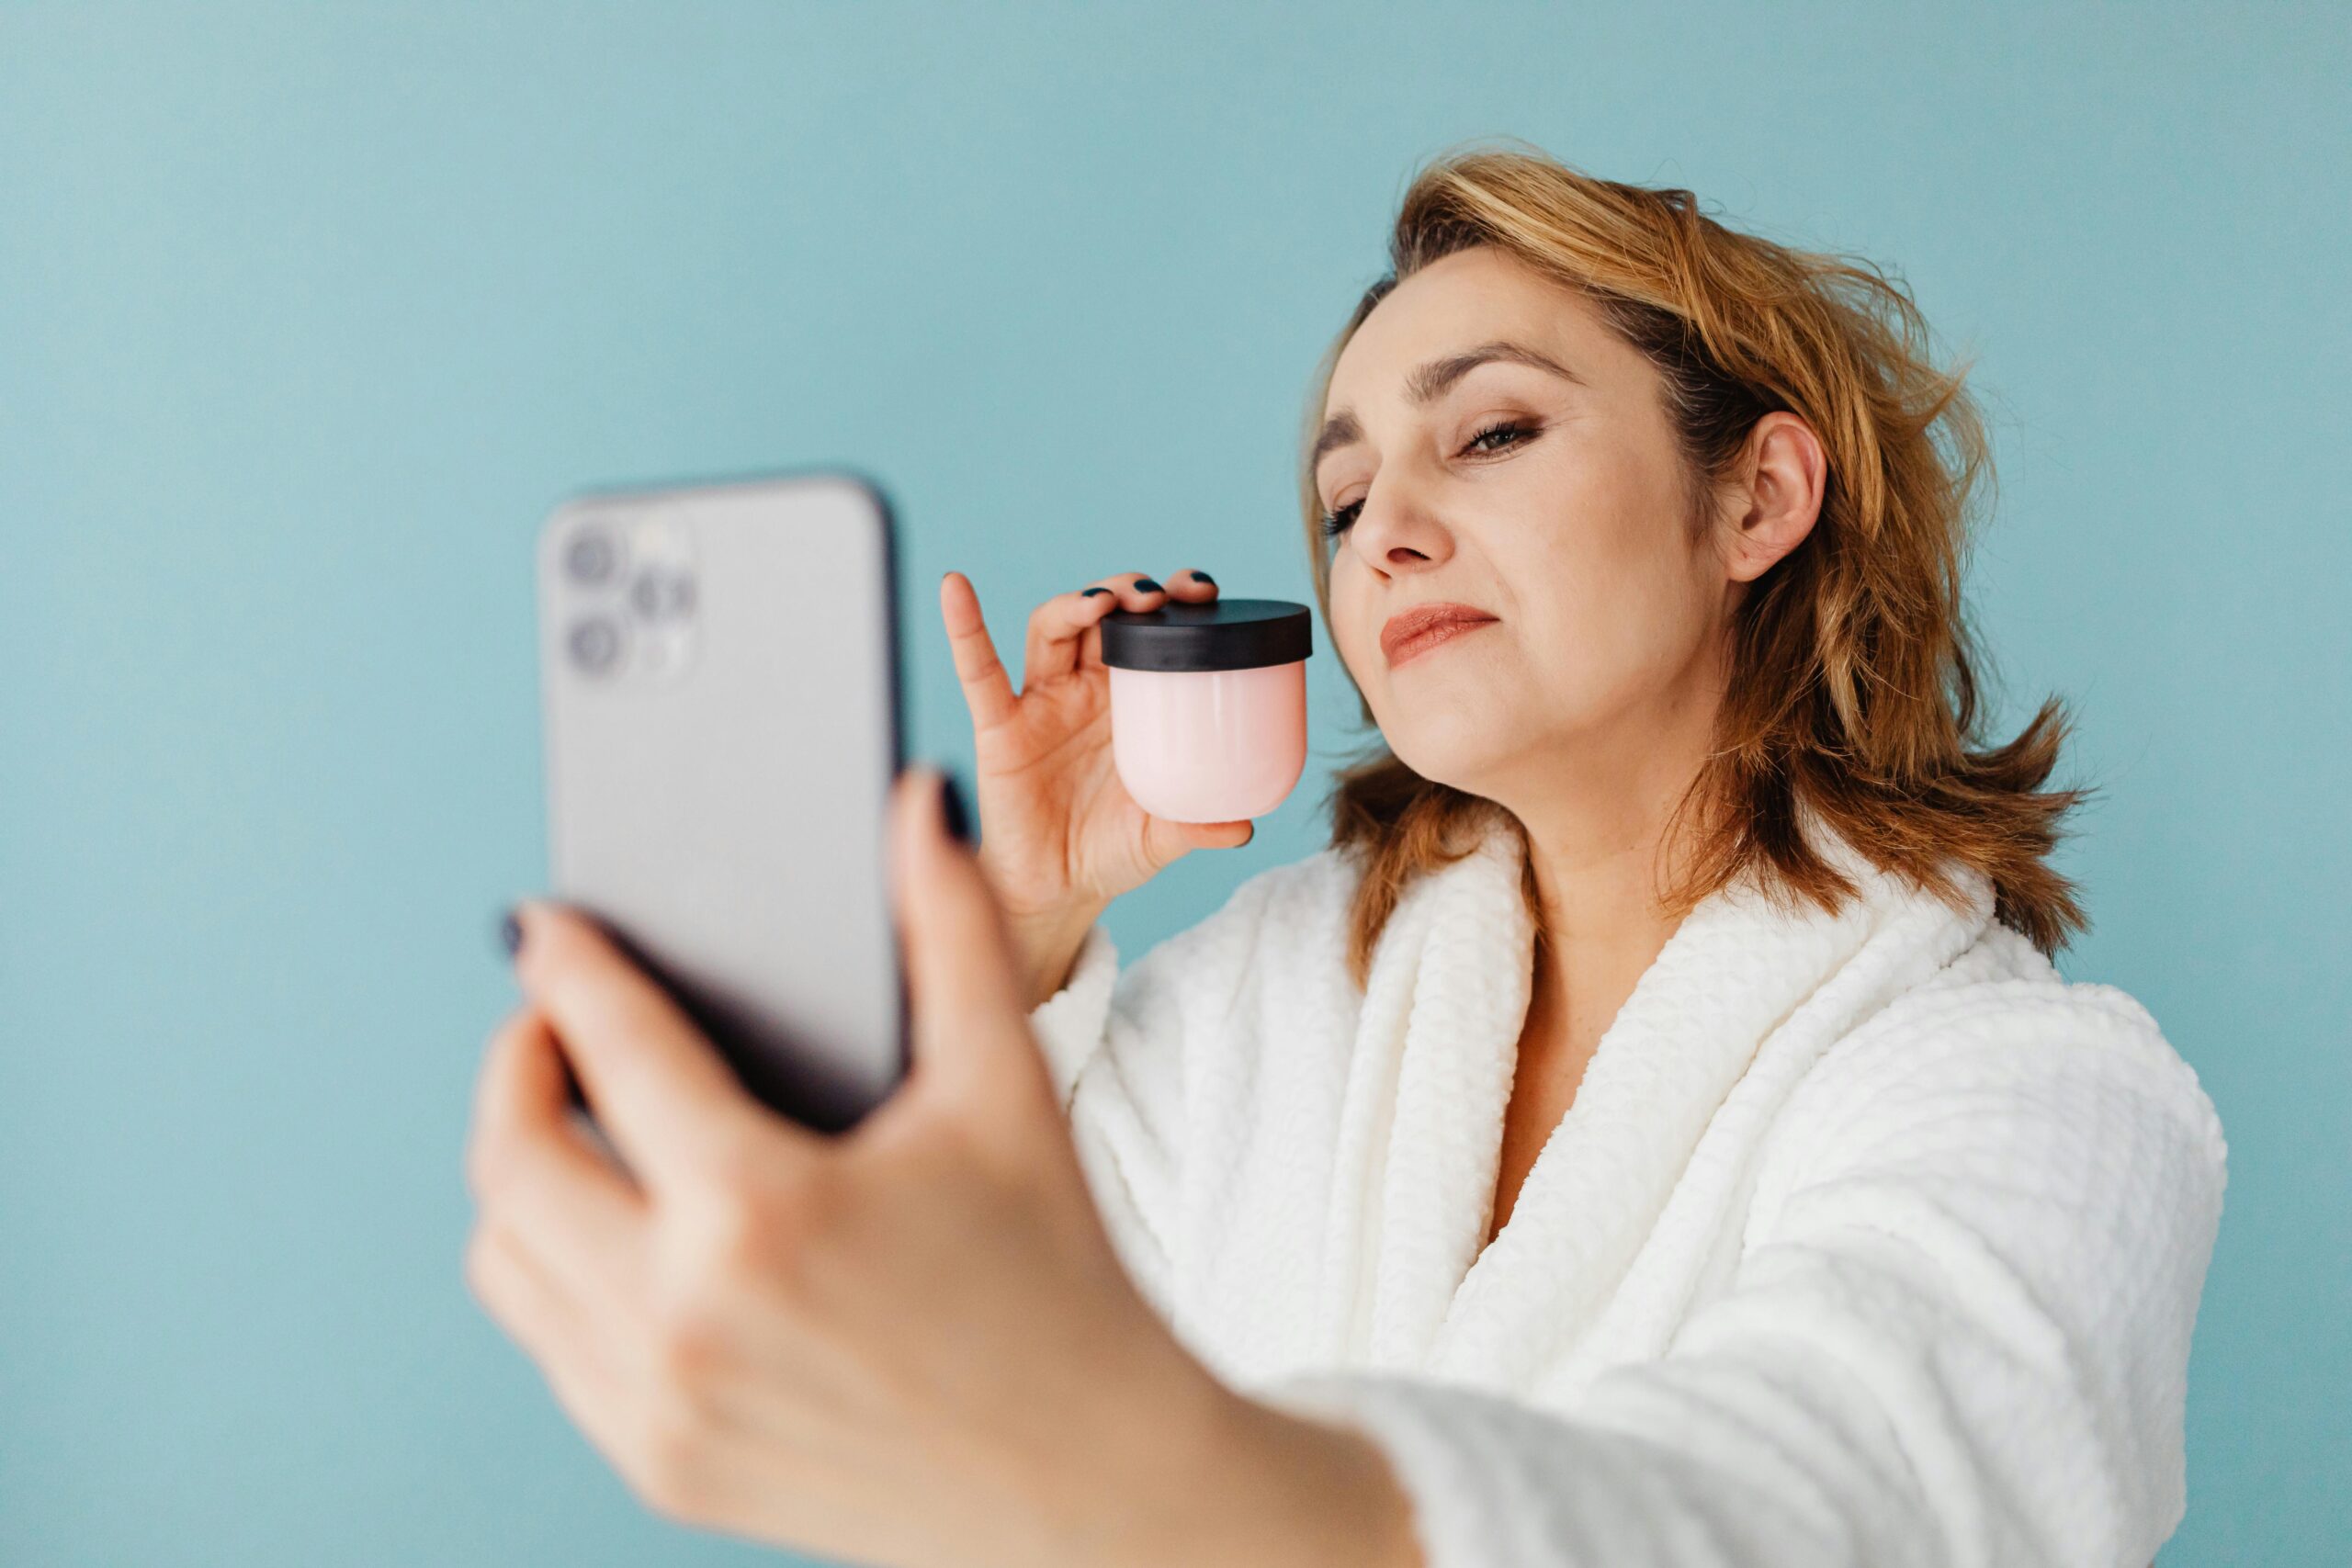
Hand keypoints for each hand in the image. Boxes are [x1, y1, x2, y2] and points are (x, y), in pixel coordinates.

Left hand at [463, 766, 1415, 1566]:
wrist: (1094, 1483)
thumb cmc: (1060, 1283)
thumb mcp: (1007, 1093)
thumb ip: (952, 927)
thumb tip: (916, 806)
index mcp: (763, 1210)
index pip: (613, 1049)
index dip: (568, 967)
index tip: (544, 927)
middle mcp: (684, 1317)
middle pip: (508, 1158)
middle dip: (512, 1065)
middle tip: (550, 1023)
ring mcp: (659, 1407)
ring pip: (504, 1261)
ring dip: (519, 1176)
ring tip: (580, 1125)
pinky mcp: (661, 1467)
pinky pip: (549, 1346)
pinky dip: (557, 1272)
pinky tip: (625, 1230)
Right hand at [939, 568, 1253, 1001]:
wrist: (1056, 893)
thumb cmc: (1109, 853)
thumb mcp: (1161, 838)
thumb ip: (1198, 828)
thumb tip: (1244, 826)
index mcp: (1130, 702)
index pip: (1151, 631)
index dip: (1173, 603)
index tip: (1201, 590)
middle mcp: (1085, 691)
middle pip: (1102, 615)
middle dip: (1128, 592)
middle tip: (1156, 594)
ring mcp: (1042, 704)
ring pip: (1052, 629)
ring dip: (1076, 602)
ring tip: (1104, 600)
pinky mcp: (1000, 728)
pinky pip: (978, 672)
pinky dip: (965, 628)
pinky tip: (956, 589)